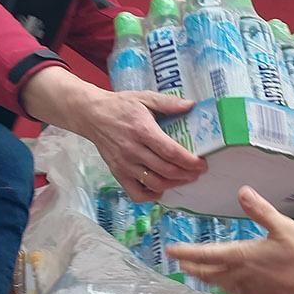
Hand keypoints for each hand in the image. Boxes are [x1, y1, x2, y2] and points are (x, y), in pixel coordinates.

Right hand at [21, 67, 206, 201]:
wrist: (91, 114)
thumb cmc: (120, 106)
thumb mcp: (145, 98)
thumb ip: (168, 103)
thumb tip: (191, 105)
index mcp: (143, 131)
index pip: (171, 152)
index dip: (190, 162)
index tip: (202, 164)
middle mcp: (133, 150)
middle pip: (166, 171)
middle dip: (187, 174)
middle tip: (197, 172)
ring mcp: (124, 164)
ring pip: (154, 184)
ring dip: (173, 185)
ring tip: (184, 178)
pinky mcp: (117, 173)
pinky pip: (135, 193)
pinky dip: (151, 196)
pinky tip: (161, 189)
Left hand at [167, 186, 293, 293]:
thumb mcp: (285, 228)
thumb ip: (261, 211)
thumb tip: (242, 191)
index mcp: (241, 256)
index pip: (205, 254)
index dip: (186, 252)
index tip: (170, 251)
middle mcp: (240, 276)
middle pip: (207, 272)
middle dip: (192, 267)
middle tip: (180, 263)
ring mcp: (249, 290)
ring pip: (220, 284)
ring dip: (206, 277)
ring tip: (200, 272)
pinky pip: (234, 292)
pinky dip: (225, 285)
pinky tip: (230, 284)